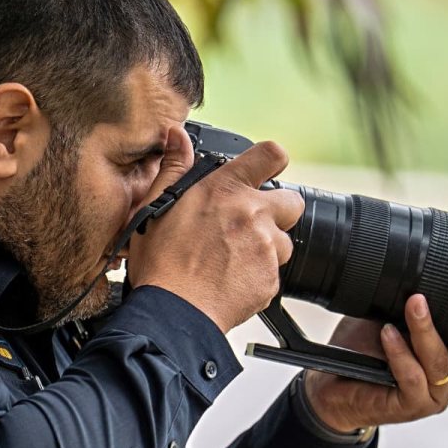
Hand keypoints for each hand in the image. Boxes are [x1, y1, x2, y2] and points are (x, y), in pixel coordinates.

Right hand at [126, 127, 304, 332]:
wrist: (173, 312)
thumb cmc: (161, 263)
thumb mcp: (156, 206)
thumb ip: (174, 167)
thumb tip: (177, 135)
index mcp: (226, 190)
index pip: (271, 155)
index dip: (272, 160)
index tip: (267, 169)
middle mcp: (253, 214)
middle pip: (291, 202)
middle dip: (276, 213)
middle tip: (247, 227)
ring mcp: (266, 248)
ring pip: (283, 242)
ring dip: (266, 249)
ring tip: (232, 260)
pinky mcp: (271, 279)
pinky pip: (273, 274)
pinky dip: (257, 277)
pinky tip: (230, 280)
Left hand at [304, 293, 447, 433]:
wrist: (333, 386)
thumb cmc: (370, 348)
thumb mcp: (399, 317)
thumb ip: (420, 300)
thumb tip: (426, 257)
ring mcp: (432, 394)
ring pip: (442, 364)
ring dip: (428, 331)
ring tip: (415, 303)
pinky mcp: (406, 405)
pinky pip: (410, 378)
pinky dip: (400, 353)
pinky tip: (387, 333)